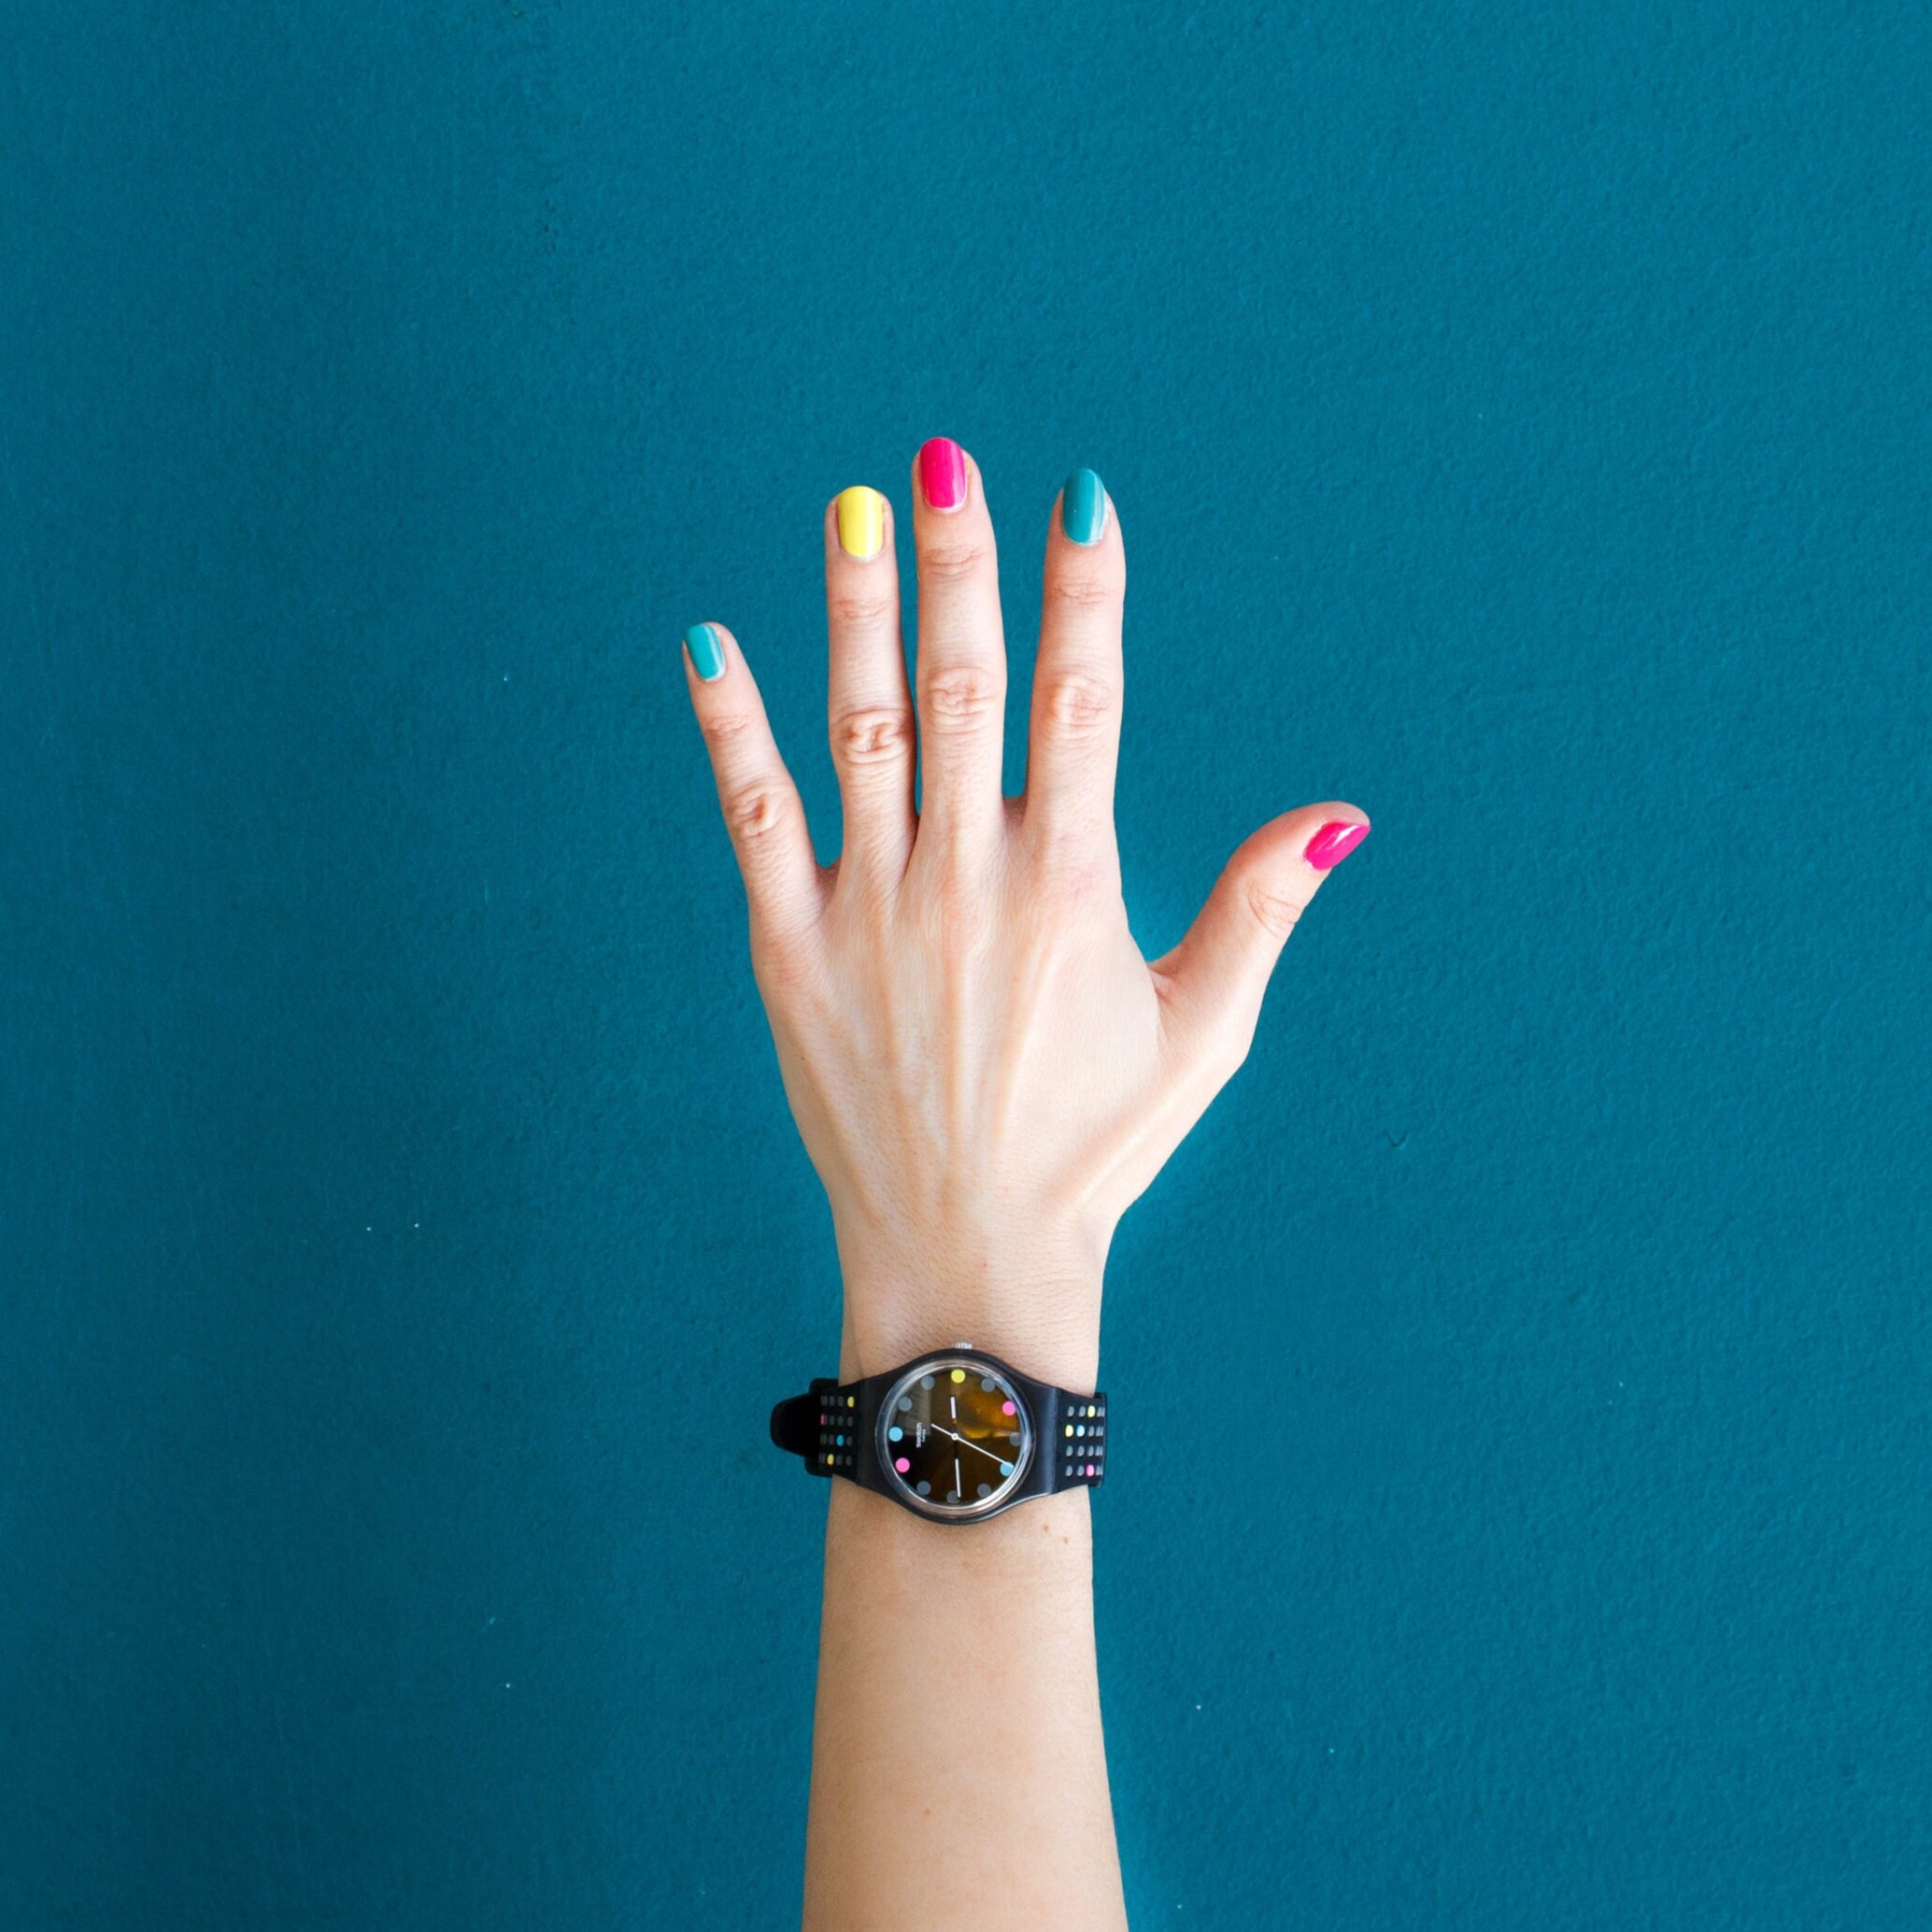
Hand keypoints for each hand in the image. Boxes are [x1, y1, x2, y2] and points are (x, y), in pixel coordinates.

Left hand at [683, 440, 1366, 1388]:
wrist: (969, 1254)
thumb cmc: (1094, 1145)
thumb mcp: (1206, 1034)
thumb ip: (1261, 908)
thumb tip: (1341, 814)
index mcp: (1073, 886)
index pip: (1085, 702)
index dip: (1085, 594)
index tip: (1078, 499)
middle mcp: (971, 879)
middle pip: (968, 686)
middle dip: (959, 564)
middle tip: (945, 458)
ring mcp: (872, 911)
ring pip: (863, 729)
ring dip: (855, 610)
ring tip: (851, 506)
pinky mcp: (790, 952)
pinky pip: (754, 818)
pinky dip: (732, 730)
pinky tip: (708, 644)